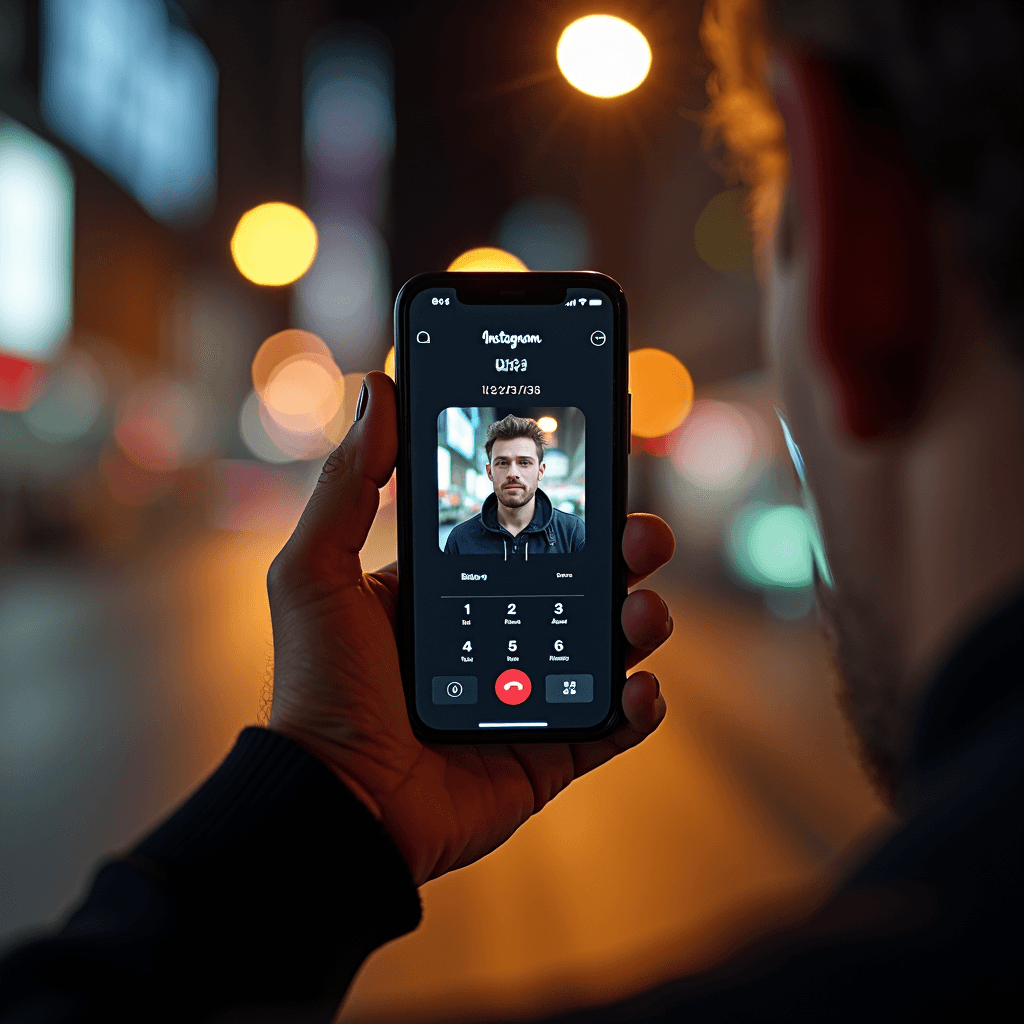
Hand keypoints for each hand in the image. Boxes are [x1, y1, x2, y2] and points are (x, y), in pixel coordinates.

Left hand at [268, 372, 675, 885]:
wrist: (337, 806)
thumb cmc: (320, 688)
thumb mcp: (316, 572)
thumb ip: (347, 484)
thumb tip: (377, 388)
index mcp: (449, 588)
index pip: (521, 531)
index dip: (563, 500)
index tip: (595, 464)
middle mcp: (495, 633)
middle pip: (580, 579)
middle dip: (623, 551)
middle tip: (640, 534)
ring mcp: (527, 692)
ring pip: (608, 643)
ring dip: (642, 619)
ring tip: (641, 612)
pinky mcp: (549, 751)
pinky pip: (612, 724)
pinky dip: (639, 705)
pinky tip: (639, 688)